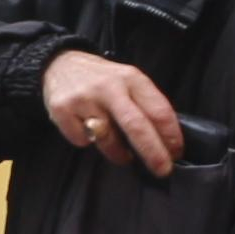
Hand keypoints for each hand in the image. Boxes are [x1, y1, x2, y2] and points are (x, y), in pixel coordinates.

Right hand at [38, 48, 182, 177]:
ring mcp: (83, 98)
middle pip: (136, 126)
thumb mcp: (128, 81)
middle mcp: (108, 87)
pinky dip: (87, 141)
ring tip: (121, 153)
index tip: (175, 153)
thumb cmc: (101, 79)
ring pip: (108, 140)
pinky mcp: (62, 110)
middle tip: (162, 170)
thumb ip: (145, 104)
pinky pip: (82, 141)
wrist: (59, 64)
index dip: (171, 136)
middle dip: (152, 152)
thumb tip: (164, 140)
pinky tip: (86, 128)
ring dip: (119, 154)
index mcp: (131, 78)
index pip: (158, 110)